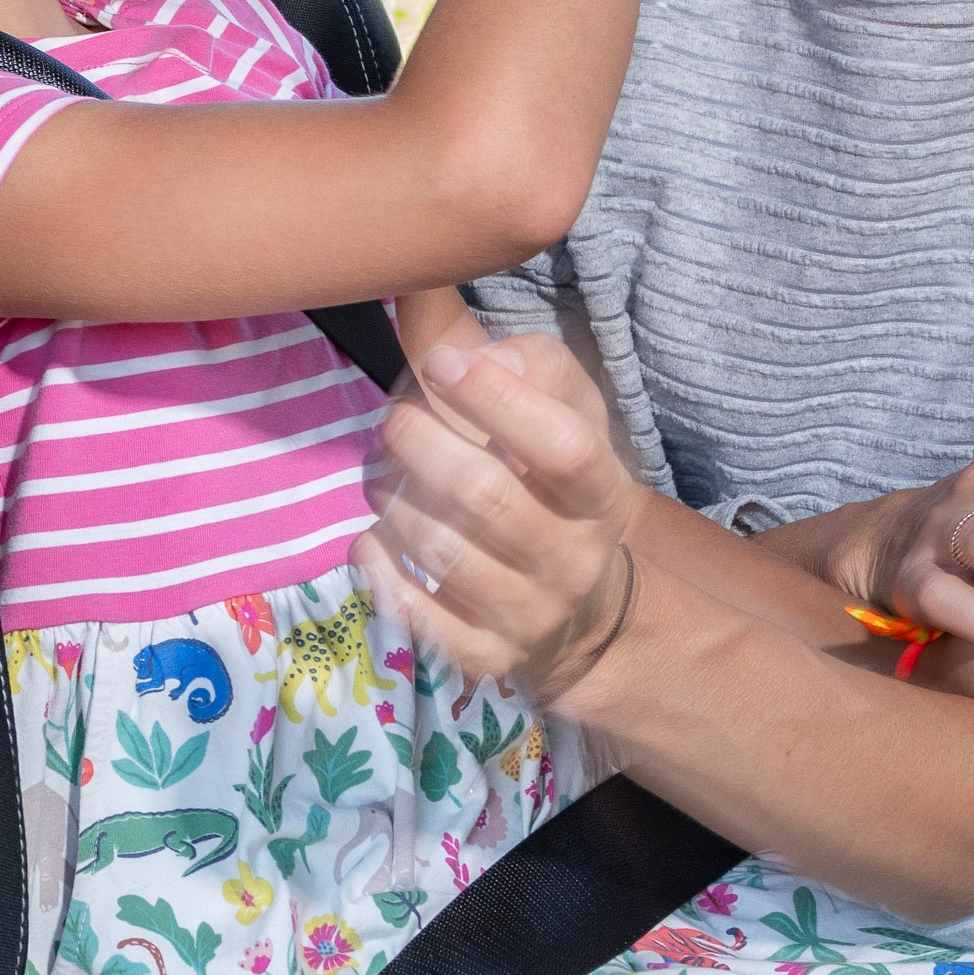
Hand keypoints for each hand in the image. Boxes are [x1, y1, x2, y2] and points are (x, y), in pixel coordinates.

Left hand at [357, 328, 647, 705]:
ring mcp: (531, 616)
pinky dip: (377, 565)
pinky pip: (413, 612)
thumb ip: (517, 359)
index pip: (564, 447)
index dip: (497, 400)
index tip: (442, 364)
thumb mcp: (560, 413)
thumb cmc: (551, 484)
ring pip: (440, 551)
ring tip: (383, 476)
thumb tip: (440, 318)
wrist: (580, 610)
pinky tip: (372, 537)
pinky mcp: (483, 656)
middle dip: (420, 443)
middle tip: (394, 419)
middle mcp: (574, 559)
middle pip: (485, 495)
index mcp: (602, 493)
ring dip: (393, 500)